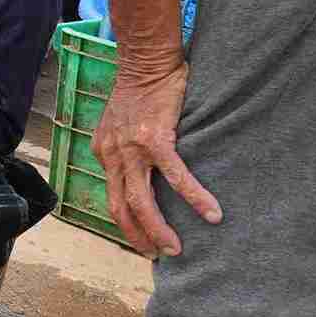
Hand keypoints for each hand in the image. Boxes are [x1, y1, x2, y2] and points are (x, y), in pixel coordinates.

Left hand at [90, 63, 220, 256]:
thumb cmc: (142, 91)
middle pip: (120, 207)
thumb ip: (127, 147)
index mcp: (105, 151)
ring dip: (158, 228)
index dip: (125, 222)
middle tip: (156, 255)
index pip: (111, 196)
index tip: (141, 240)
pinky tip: (211, 213)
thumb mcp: (122, 123)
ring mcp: (132, 148)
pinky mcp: (155, 139)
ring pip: (141, 200)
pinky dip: (193, 197)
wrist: (147, 61)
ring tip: (174, 248)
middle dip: (137, 236)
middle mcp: (112, 154)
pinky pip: (176, 176)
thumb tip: (144, 169)